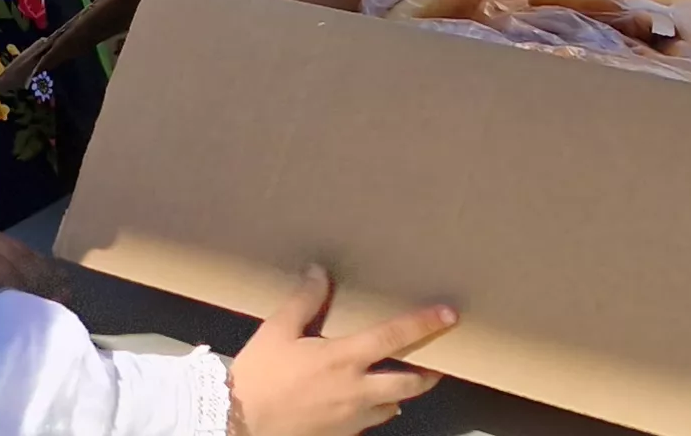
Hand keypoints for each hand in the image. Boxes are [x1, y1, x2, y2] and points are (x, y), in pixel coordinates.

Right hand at [225, 265, 453, 435]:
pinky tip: (361, 405)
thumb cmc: (261, 374)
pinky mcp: (342, 435)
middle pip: (410, 383)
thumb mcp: (276, 330)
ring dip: (399, 394)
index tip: (449, 315)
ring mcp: (353, 417)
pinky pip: (369, 423)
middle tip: (435, 364)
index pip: (395, 336)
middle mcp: (358, 390)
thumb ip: (303, 301)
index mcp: (345, 358)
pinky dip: (373, 412)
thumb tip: (320, 271)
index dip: (424, 324)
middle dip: (428, 373)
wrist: (242, 422)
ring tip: (397, 384)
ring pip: (393, 406)